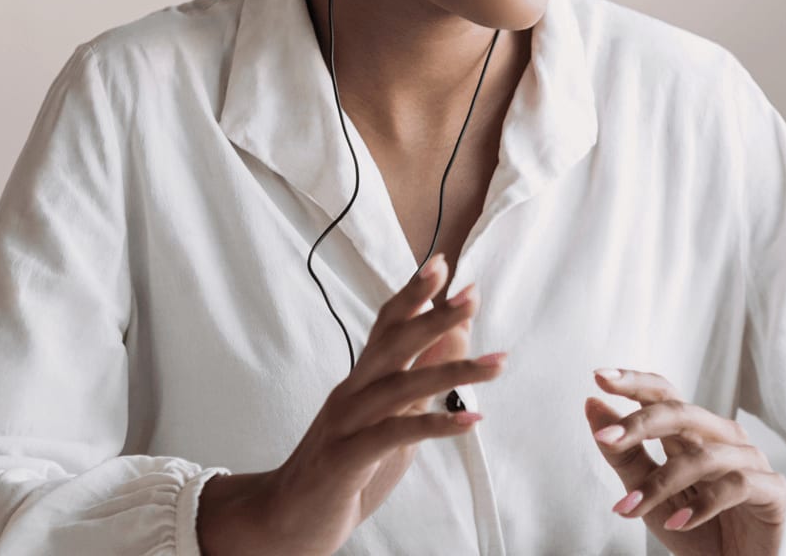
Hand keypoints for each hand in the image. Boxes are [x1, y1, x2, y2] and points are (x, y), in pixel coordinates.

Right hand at [197, 254, 505, 555]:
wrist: (287, 520)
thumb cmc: (344, 468)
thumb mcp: (389, 421)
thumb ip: (419, 383)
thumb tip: (457, 339)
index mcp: (360, 381)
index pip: (387, 327)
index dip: (413, 295)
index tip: (444, 265)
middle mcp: (351, 393)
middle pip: (392, 344)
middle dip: (434, 317)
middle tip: (472, 294)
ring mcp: (346, 424)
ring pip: (401, 387)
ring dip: (453, 372)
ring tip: (498, 363)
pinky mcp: (346, 459)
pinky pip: (394, 435)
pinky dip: (435, 424)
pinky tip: (470, 419)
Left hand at [585, 368, 785, 555]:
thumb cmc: (702, 532)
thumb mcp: (651, 495)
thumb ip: (625, 454)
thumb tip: (593, 407)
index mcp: (694, 435)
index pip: (665, 395)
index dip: (635, 383)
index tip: (600, 377)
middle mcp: (723, 439)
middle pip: (682, 414)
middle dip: (640, 423)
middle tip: (606, 438)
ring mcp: (750, 461)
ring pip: (703, 455)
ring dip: (661, 483)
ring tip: (632, 507)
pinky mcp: (773, 490)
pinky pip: (736, 485)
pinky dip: (703, 505)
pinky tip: (678, 522)